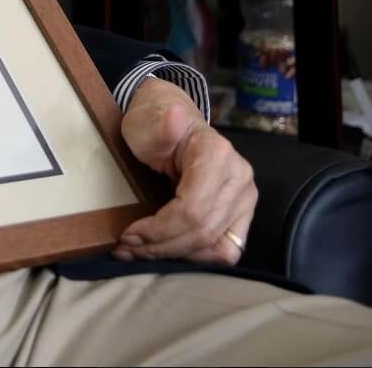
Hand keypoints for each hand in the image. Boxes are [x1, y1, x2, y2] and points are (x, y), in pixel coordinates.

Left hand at [113, 77, 256, 265]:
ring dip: (175, 255)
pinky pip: (225, 250)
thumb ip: (160, 124)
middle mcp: (239, 180)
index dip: (159, 229)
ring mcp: (244, 200)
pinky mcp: (241, 216)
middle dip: (161, 246)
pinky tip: (168, 249)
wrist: (172, 122)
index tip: (127, 234)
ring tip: (141, 251)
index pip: (192, 209)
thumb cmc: (154, 124)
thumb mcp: (147, 121)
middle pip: (203, 232)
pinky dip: (195, 255)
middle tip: (127, 247)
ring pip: (215, 247)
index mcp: (218, 155)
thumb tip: (174, 116)